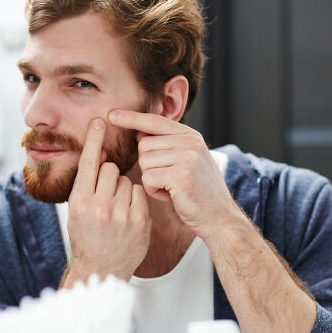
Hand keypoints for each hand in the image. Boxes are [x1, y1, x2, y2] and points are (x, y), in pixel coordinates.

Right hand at [64, 118, 150, 283]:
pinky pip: (139, 193)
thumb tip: (102, 156)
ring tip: (116, 210)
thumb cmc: (86, 236)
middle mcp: (99, 207)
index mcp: (80, 202)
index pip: (89, 163)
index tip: (99, 121)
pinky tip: (128, 215)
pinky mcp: (140, 221)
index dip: (94, 140)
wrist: (102, 268)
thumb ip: (87, 184)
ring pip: (126, 180)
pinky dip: (134, 199)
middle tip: (105, 194)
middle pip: (110, 168)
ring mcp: (121, 214)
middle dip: (109, 175)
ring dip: (122, 189)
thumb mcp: (77, 211)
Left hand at [109, 109, 242, 240]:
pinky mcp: (180, 176)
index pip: (155, 121)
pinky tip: (171, 196)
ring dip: (152, 179)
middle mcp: (190, 142)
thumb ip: (167, 145)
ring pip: (144, 162)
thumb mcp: (188, 161)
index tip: (111, 115)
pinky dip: (153, 191)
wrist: (219, 217)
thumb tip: (139, 134)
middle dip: (148, 165)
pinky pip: (148, 179)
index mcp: (191, 135)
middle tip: (169, 179)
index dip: (132, 118)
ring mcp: (186, 157)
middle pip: (144, 145)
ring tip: (172, 188)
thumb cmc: (198, 191)